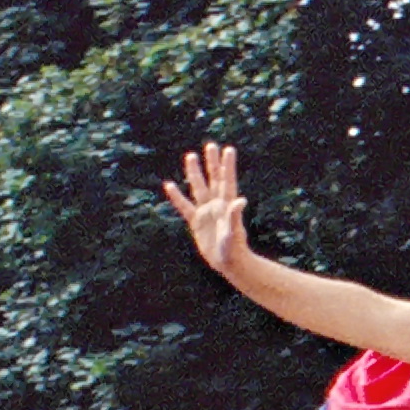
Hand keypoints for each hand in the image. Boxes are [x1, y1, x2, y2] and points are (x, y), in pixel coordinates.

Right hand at [160, 142, 251, 279]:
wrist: (229, 264)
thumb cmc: (234, 249)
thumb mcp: (234, 232)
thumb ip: (235, 216)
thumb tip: (241, 200)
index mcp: (227, 205)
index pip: (227, 180)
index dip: (227, 165)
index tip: (228, 149)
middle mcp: (217, 205)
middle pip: (213, 179)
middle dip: (212, 162)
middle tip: (211, 145)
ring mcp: (206, 212)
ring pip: (198, 187)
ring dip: (194, 172)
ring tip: (191, 156)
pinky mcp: (196, 221)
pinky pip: (184, 206)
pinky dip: (176, 196)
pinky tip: (169, 185)